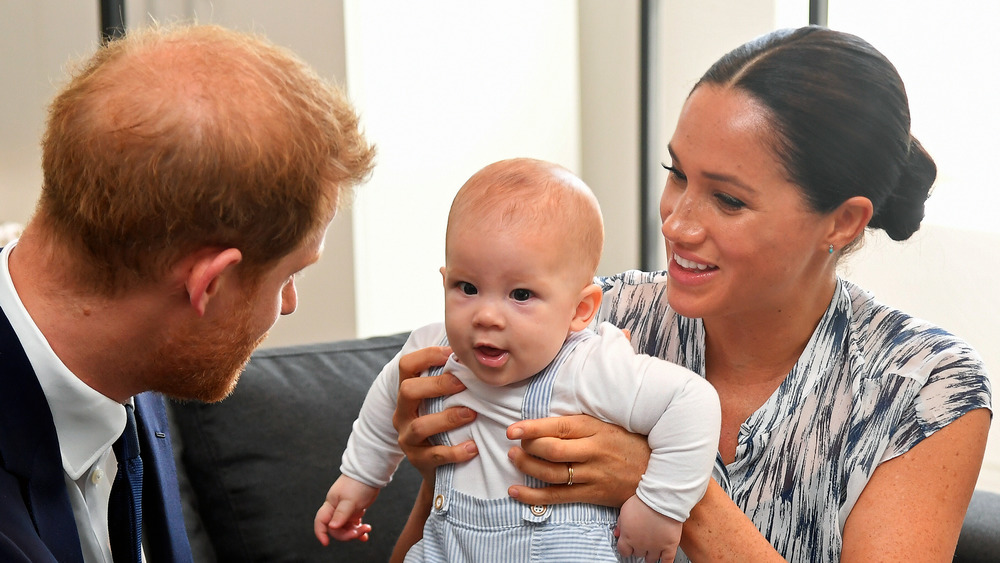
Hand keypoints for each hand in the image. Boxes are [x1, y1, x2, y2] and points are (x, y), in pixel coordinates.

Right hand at [314, 476, 377, 545]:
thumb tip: (332, 527)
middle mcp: (336, 509)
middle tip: (359, 532)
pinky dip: (359, 529)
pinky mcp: (354, 510)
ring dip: (355, 532)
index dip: (321, 532)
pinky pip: (354, 524)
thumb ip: (341, 514)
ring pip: (346, 528)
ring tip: (366, 529)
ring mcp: (345, 510)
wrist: (370, 473)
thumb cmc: (358, 484)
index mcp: (331, 505)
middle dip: (346, 534)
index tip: (326, 543)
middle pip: (335, 528)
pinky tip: (366, 534)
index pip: (321, 521)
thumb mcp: (350, 500)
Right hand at [392, 345, 477, 480]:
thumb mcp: (442, 401)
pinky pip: (434, 455)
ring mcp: (407, 438)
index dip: (427, 355)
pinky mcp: (418, 461)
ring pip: (420, 425)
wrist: (439, 470)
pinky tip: (473, 447)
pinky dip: (455, 451)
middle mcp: (402, 413)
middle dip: (437, 385)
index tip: (452, 353)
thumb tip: (476, 353)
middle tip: (463, 383)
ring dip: (448, 418)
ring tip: (472, 414)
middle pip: (407, 390)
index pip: (407, 366)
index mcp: (408, 394)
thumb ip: (452, 380)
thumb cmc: (446, 425)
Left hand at [505, 414, 649, 506]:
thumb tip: (546, 420)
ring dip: (526, 467)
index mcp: (595, 429)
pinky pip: (557, 497)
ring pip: (551, 473)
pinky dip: (533, 495)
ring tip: (513, 459)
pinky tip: (515, 491)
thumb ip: (580, 423)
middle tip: (514, 445)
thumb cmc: (629, 443)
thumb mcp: (608, 424)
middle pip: (551, 451)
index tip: (513, 430)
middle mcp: (593, 451)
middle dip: (527, 448)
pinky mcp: (592, 494)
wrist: (658, 472)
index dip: (532, 428)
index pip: (558, 427)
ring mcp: (592, 475)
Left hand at [615, 495, 680, 562]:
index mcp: (628, 537)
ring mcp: (655, 547)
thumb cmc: (643, 502)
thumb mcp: (624, 510)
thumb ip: (620, 524)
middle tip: (642, 541)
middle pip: (637, 554)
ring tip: (651, 548)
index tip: (628, 546)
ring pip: (651, 559)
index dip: (625, 548)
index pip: (623, 551)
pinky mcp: (669, 546)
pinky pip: (667, 561)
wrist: (661, 499)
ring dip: (650, 555)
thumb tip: (616, 533)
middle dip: (639, 548)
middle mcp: (640, 545)